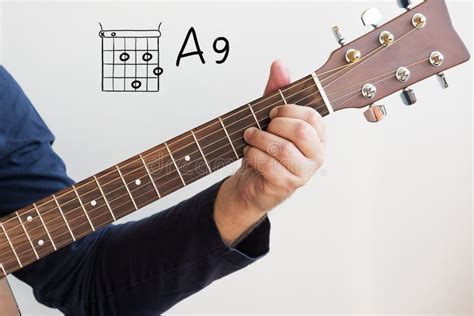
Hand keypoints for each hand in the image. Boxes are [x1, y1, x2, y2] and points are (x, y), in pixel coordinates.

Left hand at [214, 60, 325, 243]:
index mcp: (318, 137)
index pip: (312, 117)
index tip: (273, 112)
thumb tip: (279, 64)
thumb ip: (277, 92)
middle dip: (274, 125)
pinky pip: (269, 165)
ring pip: (282, 149)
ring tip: (250, 138)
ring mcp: (303, 173)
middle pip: (300, 131)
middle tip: (261, 127)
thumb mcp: (271, 119)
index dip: (288, 110)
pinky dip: (253, 155)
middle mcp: (316, 155)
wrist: (251, 183)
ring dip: (258, 140)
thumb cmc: (265, 151)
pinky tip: (249, 153)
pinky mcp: (287, 185)